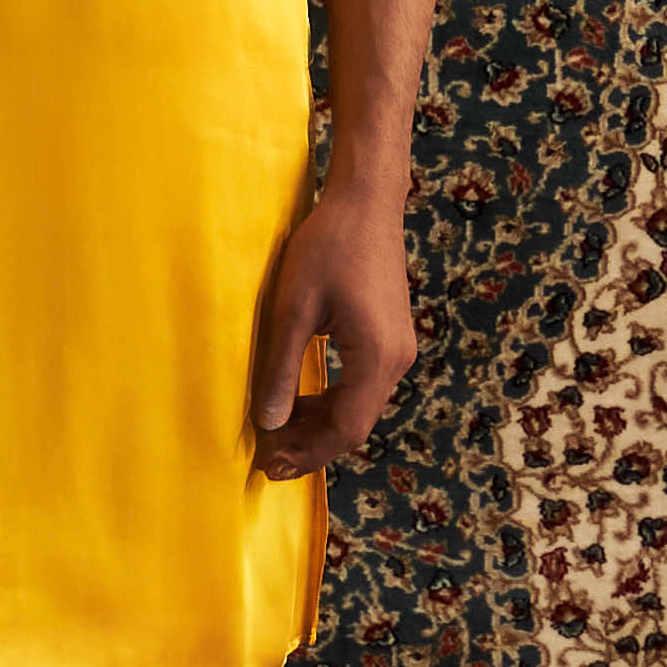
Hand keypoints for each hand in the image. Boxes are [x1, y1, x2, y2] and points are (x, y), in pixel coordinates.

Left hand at [250, 180, 417, 477]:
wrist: (366, 202)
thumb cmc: (328, 246)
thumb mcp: (293, 307)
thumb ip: (281, 368)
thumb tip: (269, 423)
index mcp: (376, 356)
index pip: (346, 428)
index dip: (308, 453)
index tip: (270, 464)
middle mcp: (397, 359)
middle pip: (356, 425)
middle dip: (312, 446)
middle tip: (268, 458)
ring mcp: (398, 349)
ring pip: (360, 407)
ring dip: (320, 424)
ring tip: (278, 432)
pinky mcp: (391, 338)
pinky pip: (363, 385)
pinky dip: (332, 401)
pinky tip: (301, 401)